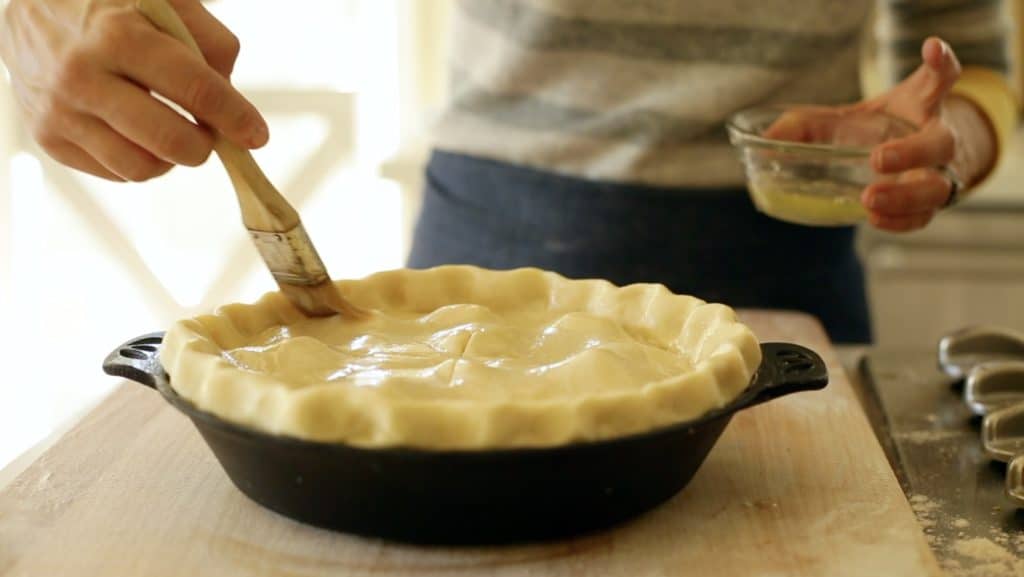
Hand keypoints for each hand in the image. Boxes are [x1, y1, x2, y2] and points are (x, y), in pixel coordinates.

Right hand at [0, 0, 267, 180]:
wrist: (28, 8)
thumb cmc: (110, 5)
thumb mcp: (163, 1)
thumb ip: (209, 42)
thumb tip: (233, 101)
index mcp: (119, 34)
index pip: (195, 90)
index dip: (235, 117)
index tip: (256, 135)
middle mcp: (84, 76)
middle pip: (170, 141)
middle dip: (204, 145)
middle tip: (209, 133)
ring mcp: (62, 112)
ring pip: (142, 168)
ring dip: (171, 159)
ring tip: (171, 130)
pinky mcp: (49, 138)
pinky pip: (115, 173)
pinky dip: (139, 160)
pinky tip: (136, 131)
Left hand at [764, 37, 995, 232]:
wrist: (899, 161)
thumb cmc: (865, 134)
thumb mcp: (838, 121)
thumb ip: (802, 126)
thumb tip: (765, 142)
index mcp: (918, 107)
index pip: (939, 78)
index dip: (940, 63)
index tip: (930, 49)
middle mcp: (936, 138)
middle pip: (942, 143)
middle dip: (913, 153)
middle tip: (877, 159)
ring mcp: (937, 175)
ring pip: (937, 188)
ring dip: (905, 197)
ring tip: (869, 199)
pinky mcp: (927, 207)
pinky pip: (922, 218)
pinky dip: (901, 222)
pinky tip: (874, 218)